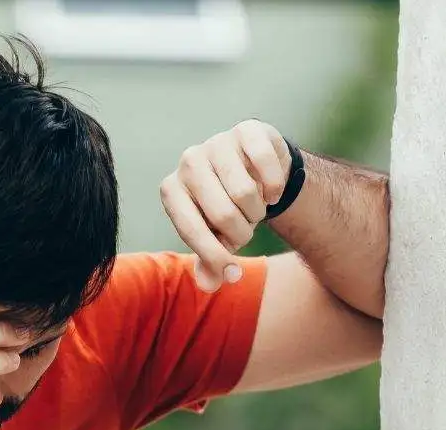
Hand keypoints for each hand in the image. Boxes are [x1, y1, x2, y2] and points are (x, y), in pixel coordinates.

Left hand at [160, 119, 291, 291]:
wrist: (254, 172)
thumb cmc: (226, 210)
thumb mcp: (215, 238)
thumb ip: (210, 263)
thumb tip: (210, 285)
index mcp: (171, 191)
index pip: (191, 230)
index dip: (215, 256)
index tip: (233, 273)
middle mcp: (188, 162)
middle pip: (224, 215)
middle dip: (242, 233)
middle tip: (246, 229)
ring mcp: (216, 142)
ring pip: (246, 193)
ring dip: (259, 212)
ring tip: (255, 209)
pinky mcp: (246, 129)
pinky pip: (266, 165)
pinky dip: (275, 187)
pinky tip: (271, 191)